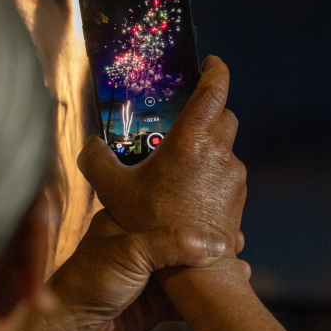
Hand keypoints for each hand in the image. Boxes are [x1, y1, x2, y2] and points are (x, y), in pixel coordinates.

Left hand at [49, 208, 243, 330]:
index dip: (194, 203)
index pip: (166, 204)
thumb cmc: (90, 282)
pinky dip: (211, 291)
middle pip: (185, 236)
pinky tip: (233, 283)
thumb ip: (174, 243)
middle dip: (212, 236)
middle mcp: (142, 244)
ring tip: (239, 260)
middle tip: (237, 236)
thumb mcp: (132, 251)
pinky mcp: (160, 302)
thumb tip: (217, 243)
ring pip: (192, 265)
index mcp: (128, 220)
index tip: (222, 205)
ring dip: (215, 265)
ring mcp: (152, 274)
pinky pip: (193, 294)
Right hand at [80, 56, 245, 246]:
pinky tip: (190, 190)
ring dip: (209, 146)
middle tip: (186, 117)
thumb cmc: (149, 224)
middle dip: (209, 111)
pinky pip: (227, 173)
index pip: (214, 92)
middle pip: (224, 116)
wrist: (190, 267)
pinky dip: (213, 172)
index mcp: (191, 141)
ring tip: (180, 162)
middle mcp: (219, 153)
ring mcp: (234, 175)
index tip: (212, 63)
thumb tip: (90, 145)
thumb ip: (98, 160)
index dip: (215, 72)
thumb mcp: (113, 189)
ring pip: (226, 147)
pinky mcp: (239, 195)